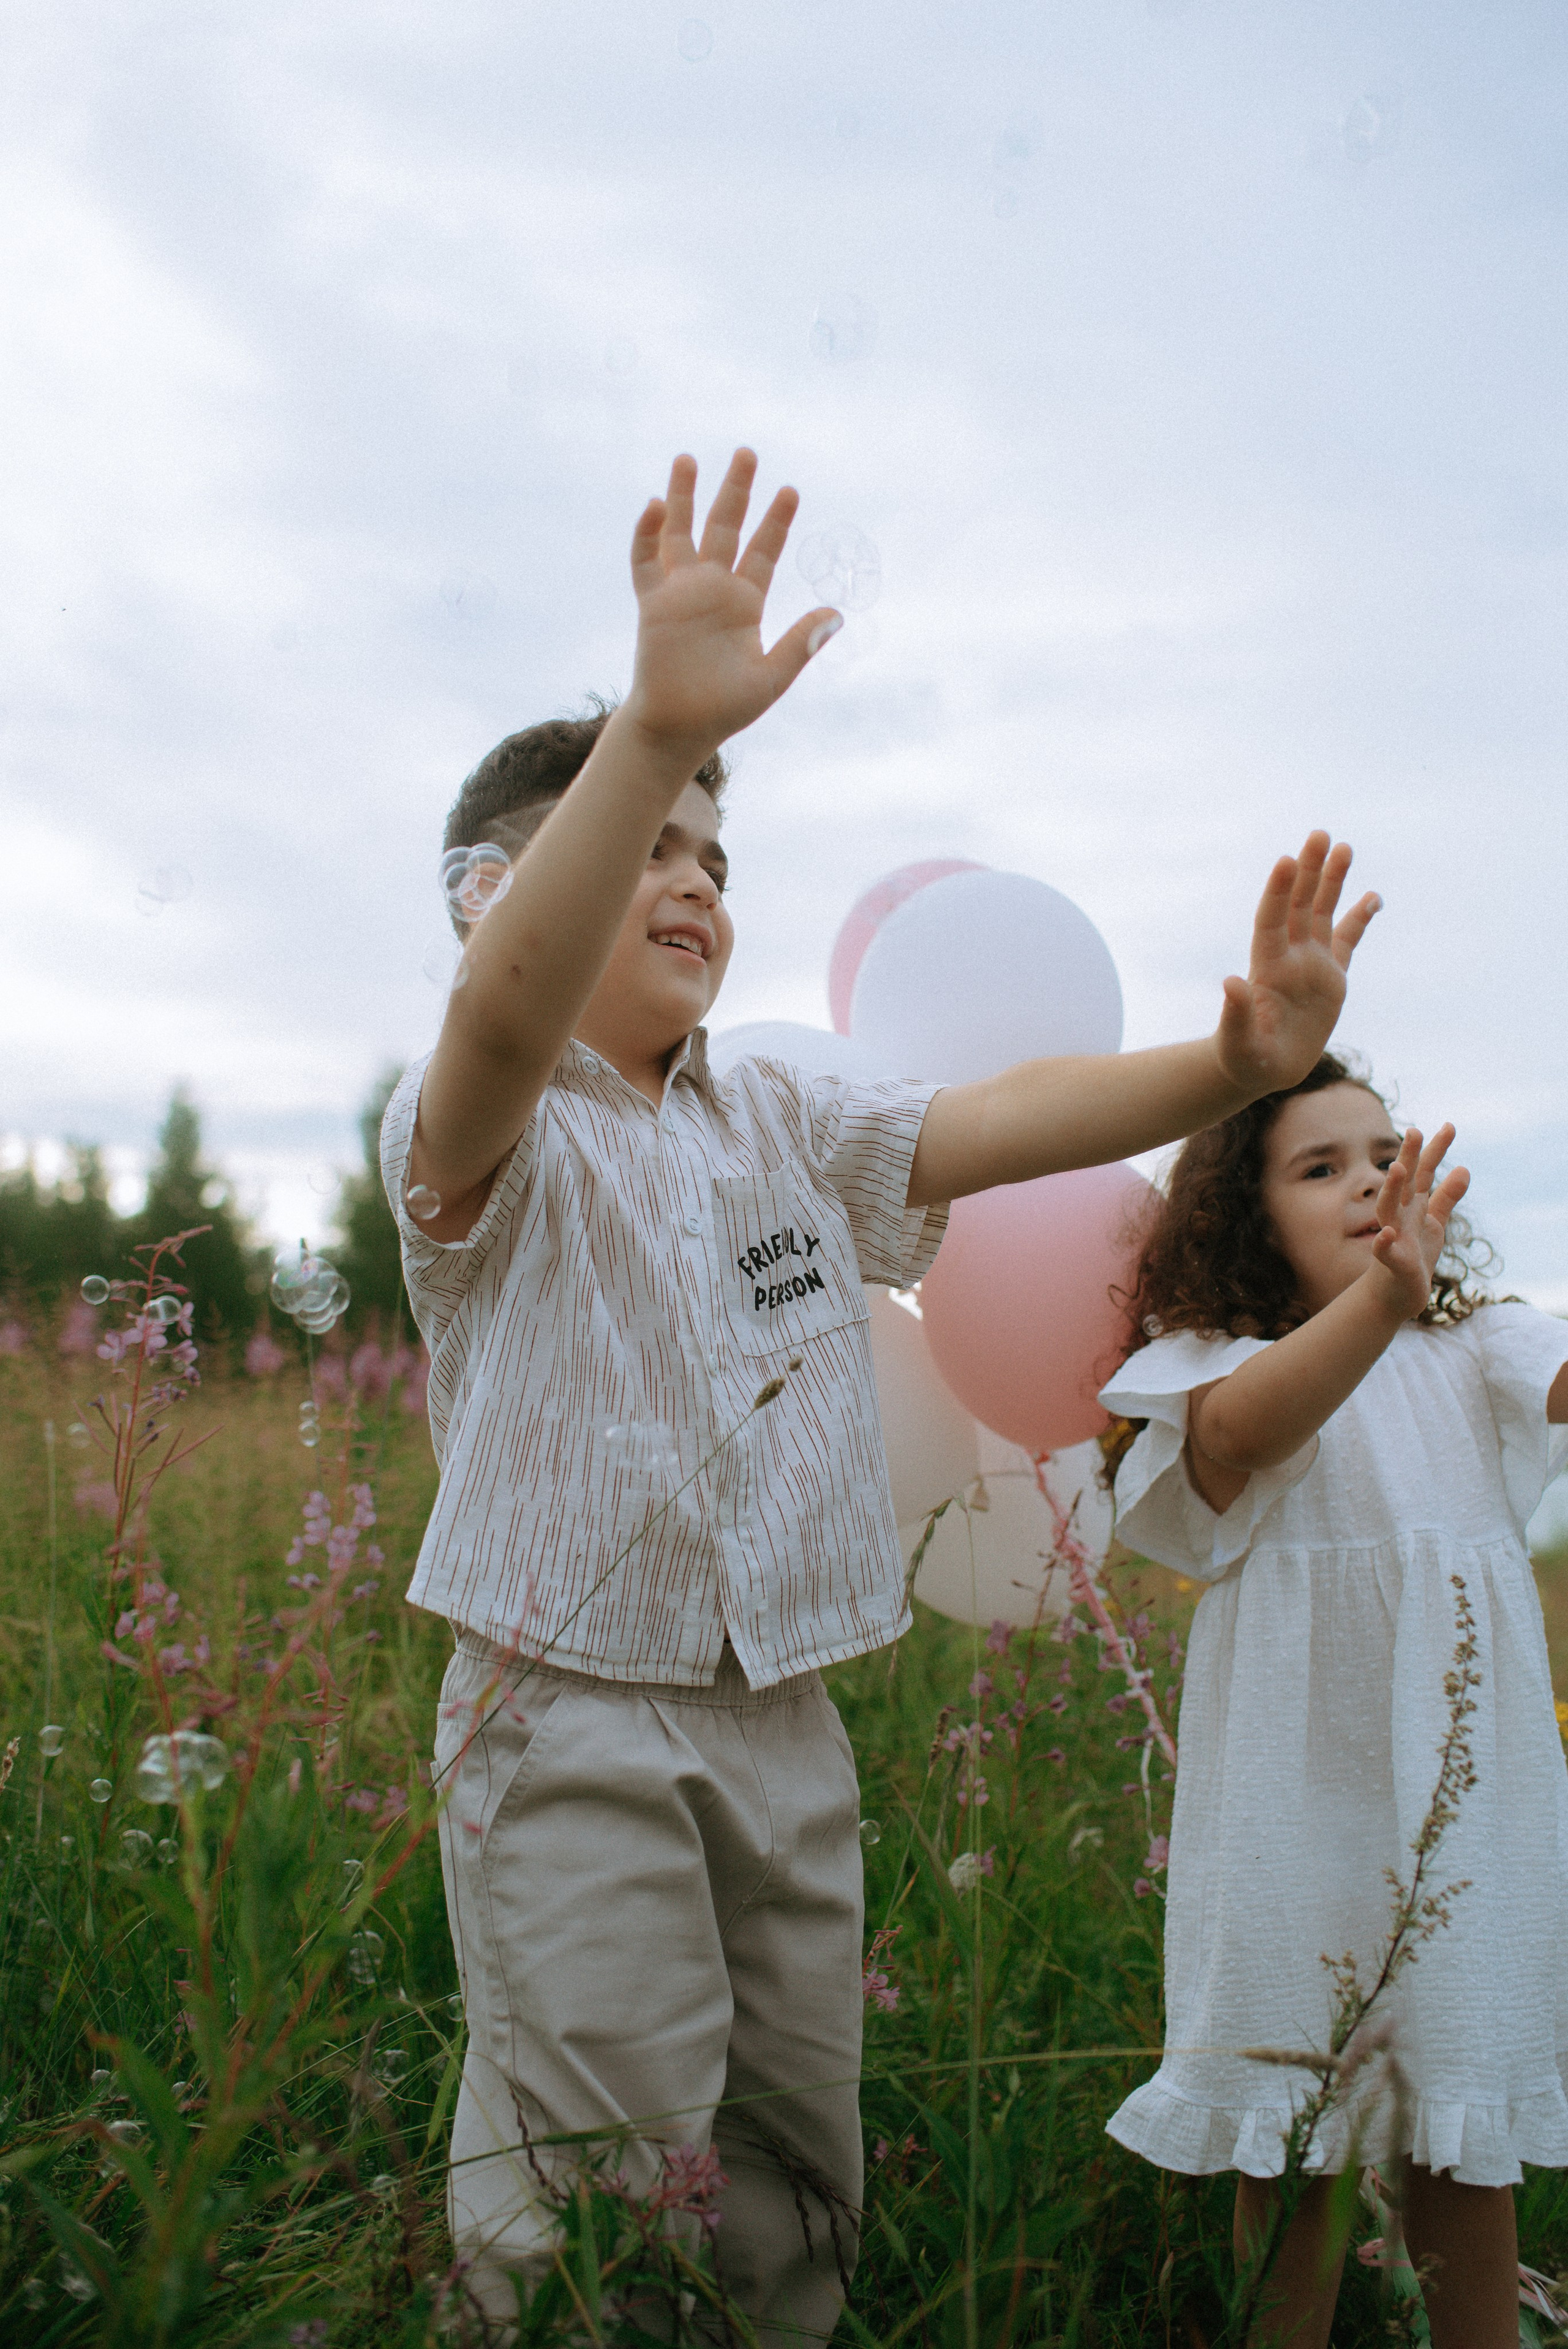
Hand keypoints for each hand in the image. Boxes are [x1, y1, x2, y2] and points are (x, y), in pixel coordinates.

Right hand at [622, 449, 839, 763]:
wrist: (679, 729)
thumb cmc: (725, 709)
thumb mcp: (771, 677)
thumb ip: (801, 644)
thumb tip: (836, 613)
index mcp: (745, 603)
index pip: (764, 551)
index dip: (776, 522)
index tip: (790, 491)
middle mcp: (713, 589)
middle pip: (725, 528)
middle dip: (736, 491)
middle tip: (747, 453)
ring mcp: (681, 593)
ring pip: (681, 533)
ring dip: (683, 497)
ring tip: (687, 458)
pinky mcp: (652, 605)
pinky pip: (645, 562)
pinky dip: (647, 534)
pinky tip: (654, 506)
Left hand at [1214, 832, 1381, 1096]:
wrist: (1263, 1068)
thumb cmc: (1245, 1058)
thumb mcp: (1238, 1043)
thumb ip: (1236, 1015)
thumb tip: (1231, 983)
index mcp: (1267, 968)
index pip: (1272, 921)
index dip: (1278, 891)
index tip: (1286, 860)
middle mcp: (1290, 957)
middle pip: (1299, 905)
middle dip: (1309, 871)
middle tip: (1319, 834)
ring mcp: (1312, 964)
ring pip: (1323, 913)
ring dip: (1332, 881)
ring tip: (1343, 847)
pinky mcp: (1331, 978)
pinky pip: (1347, 940)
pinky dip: (1359, 918)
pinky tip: (1372, 896)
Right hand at [1369, 1124, 1469, 1319]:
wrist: (1398, 1293)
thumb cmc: (1415, 1253)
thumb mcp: (1434, 1222)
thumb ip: (1447, 1196)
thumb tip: (1465, 1168)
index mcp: (1413, 1204)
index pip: (1424, 1172)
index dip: (1436, 1150)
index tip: (1450, 1126)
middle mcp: (1400, 1215)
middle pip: (1404, 1182)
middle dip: (1408, 1158)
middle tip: (1415, 1131)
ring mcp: (1394, 1236)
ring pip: (1388, 1209)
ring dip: (1391, 1189)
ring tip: (1399, 1169)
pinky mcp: (1392, 1262)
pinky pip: (1384, 1251)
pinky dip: (1383, 1243)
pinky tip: (1386, 1234)